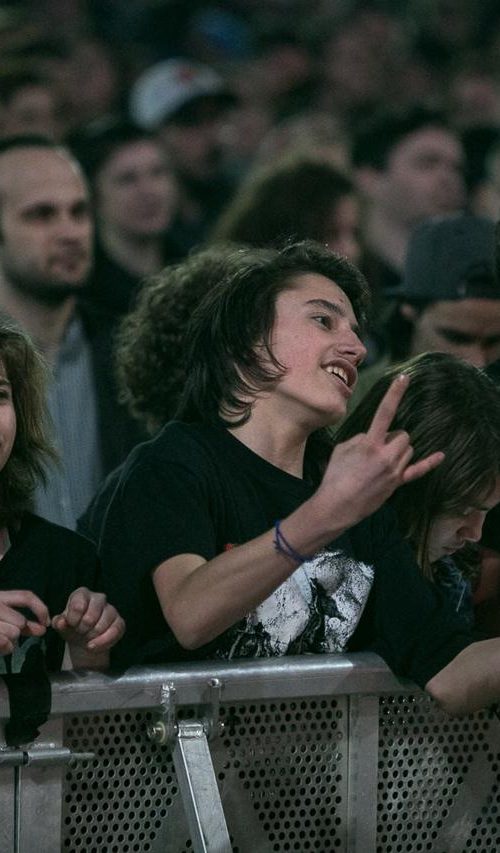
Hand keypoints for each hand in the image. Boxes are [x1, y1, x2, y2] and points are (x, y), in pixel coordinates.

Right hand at [0, 590, 49, 654]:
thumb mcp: (3, 619)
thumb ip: (22, 623)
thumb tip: (42, 629)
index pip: (26, 597)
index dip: (41, 609)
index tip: (46, 623)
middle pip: (21, 621)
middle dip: (17, 632)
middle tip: (4, 635)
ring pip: (14, 633)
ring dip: (10, 642)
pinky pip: (6, 643)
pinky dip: (5, 648)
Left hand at [51, 587, 124, 654]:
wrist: (83, 639)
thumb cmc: (71, 627)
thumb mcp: (61, 625)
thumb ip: (59, 622)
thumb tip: (61, 622)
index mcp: (82, 594)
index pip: (78, 605)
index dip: (72, 619)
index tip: (71, 624)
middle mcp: (99, 598)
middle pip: (90, 617)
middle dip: (82, 629)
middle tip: (79, 632)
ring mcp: (111, 609)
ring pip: (101, 625)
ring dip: (91, 637)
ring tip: (86, 638)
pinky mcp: (119, 622)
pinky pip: (114, 632)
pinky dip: (102, 643)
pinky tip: (93, 646)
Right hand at [317, 374, 443, 526]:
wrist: (337, 505)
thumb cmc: (335, 476)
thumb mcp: (342, 449)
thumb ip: (362, 438)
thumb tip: (374, 437)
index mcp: (370, 443)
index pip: (385, 412)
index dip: (395, 393)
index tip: (404, 377)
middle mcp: (386, 455)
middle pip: (403, 435)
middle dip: (393, 437)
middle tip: (377, 448)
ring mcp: (394, 470)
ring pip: (408, 449)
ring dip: (399, 449)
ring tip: (381, 461)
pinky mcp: (397, 482)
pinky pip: (418, 470)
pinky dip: (430, 462)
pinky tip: (441, 455)